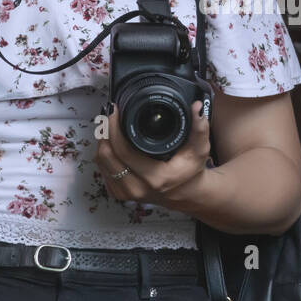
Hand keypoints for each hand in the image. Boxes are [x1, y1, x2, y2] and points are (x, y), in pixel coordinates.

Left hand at [95, 99, 211, 211]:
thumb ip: (199, 128)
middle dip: (104, 130)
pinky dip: (104, 153)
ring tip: (108, 124)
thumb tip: (196, 107)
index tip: (114, 110)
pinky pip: (103, 169)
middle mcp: (136, 188)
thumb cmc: (190, 171)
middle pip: (106, 155)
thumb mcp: (200, 149)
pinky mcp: (118, 193)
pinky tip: (111, 141)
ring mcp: (125, 193)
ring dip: (102, 141)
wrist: (185, 194)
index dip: (114, 128)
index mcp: (154, 178)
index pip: (123, 151)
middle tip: (109, 113)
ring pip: (101, 161)